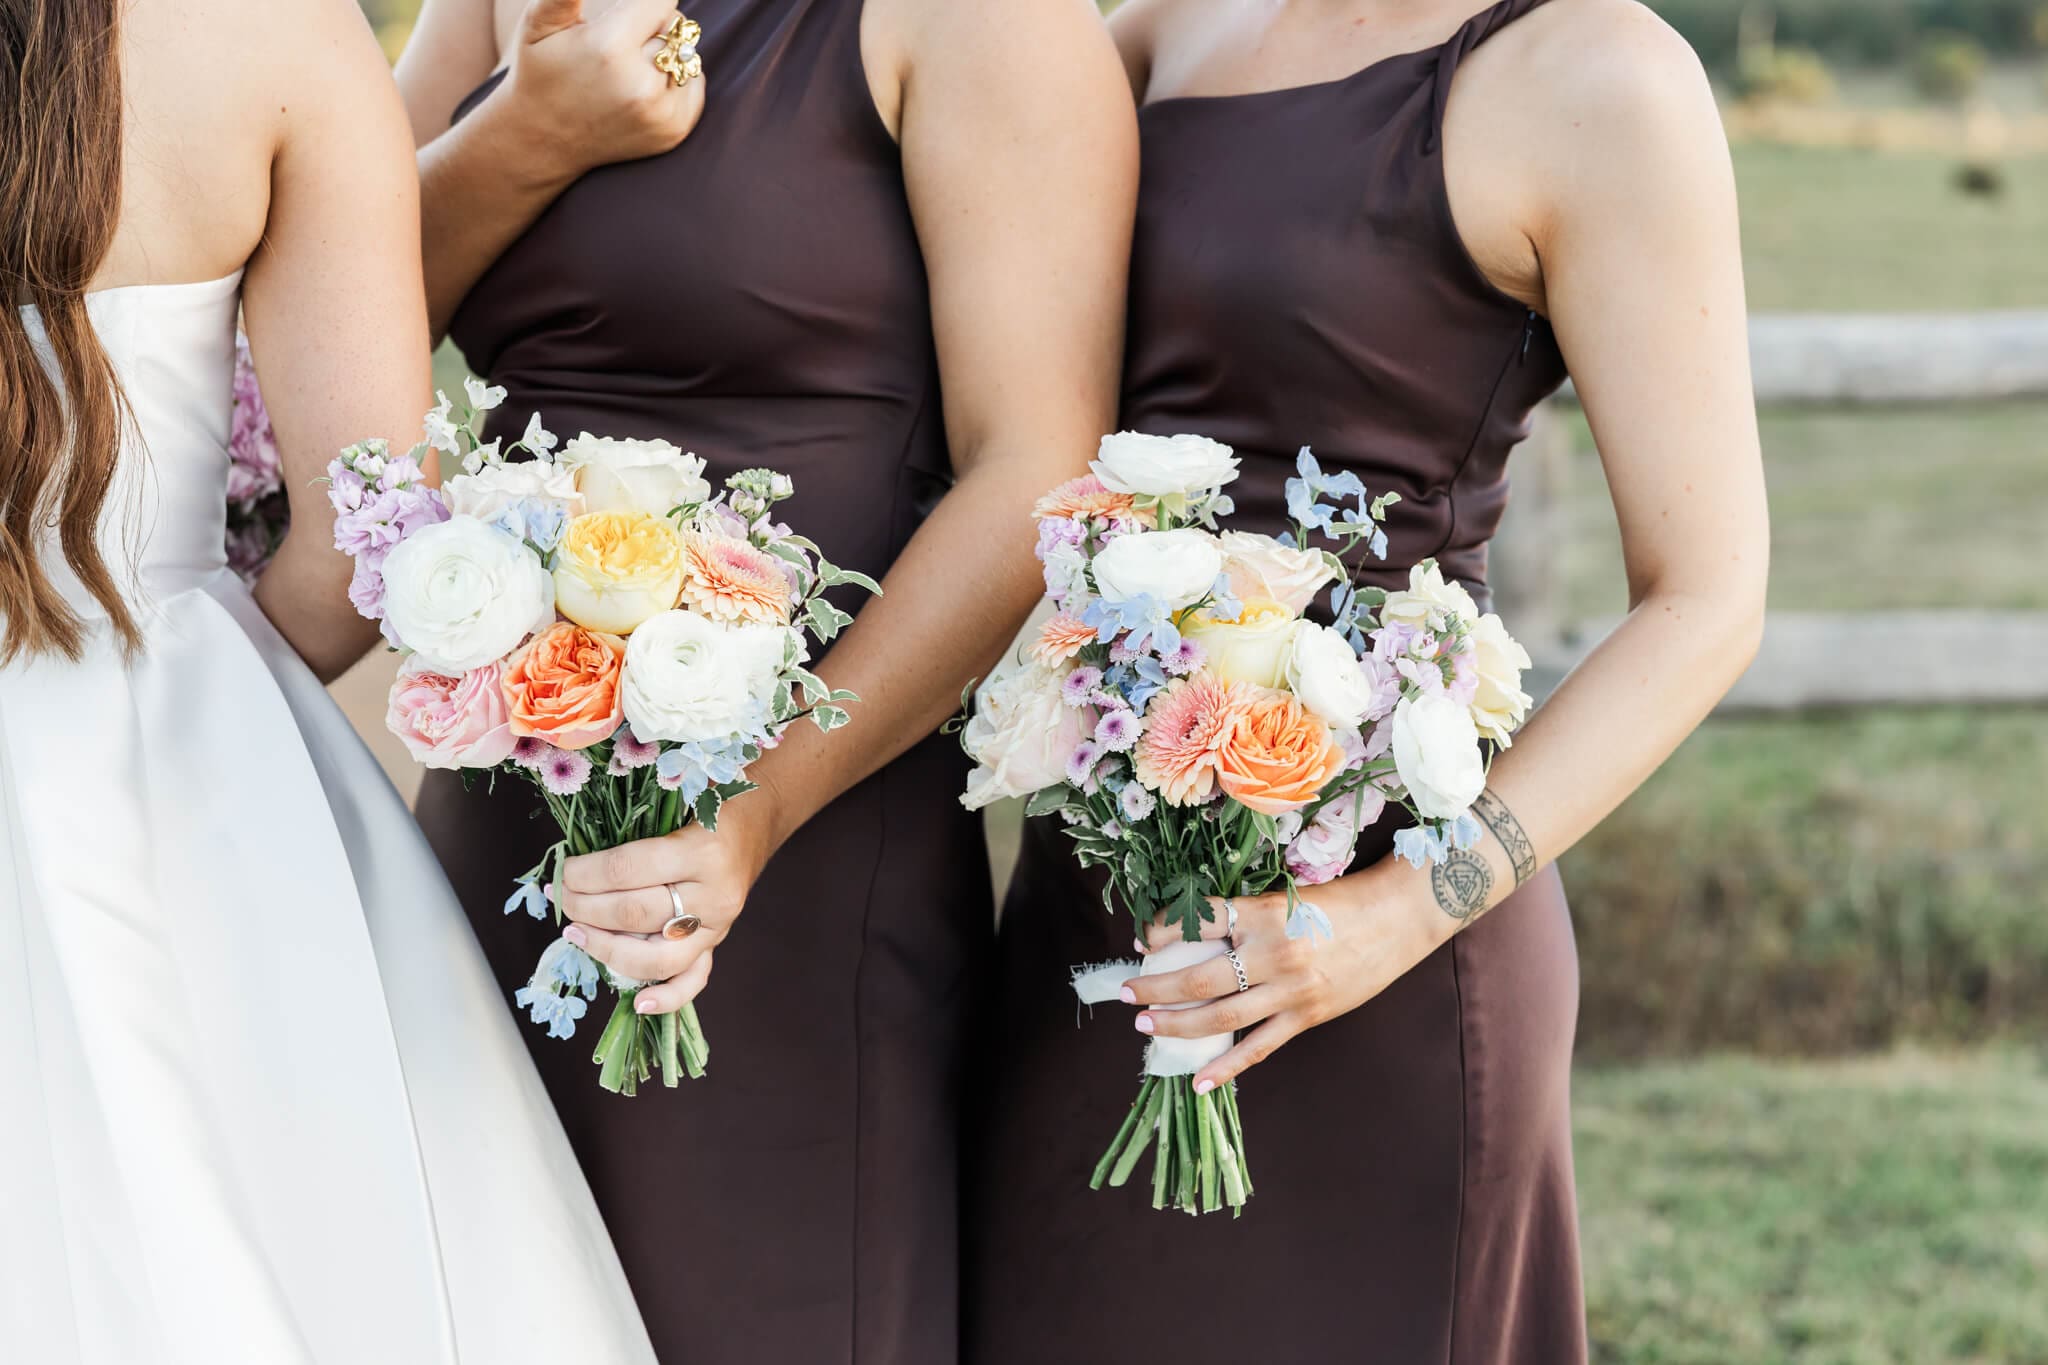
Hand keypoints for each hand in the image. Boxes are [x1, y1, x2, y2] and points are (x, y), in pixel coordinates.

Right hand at [494, 0, 706, 188]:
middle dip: (653, 27)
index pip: (662, 1)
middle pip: (676, 28)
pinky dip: (678, 79)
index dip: (644, 4)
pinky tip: (644, 87)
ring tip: (629, 68)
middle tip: (620, 46)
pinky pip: (695, 83)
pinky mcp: (674, 131)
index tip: (624, 17)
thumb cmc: (539, 70)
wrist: (543, 140)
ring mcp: (661, 113)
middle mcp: (641, 85)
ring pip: (687, 55)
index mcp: (609, 48)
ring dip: (666, 54)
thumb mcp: (539, 23)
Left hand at [555, 795, 777, 1014]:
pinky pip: (693, 981)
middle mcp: (714, 895)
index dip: (583, 874)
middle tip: (561, 895)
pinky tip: (637, 1004)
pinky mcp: (717, 943)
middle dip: (584, 907)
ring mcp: (718, 926)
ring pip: (654, 958)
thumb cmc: (713, 800)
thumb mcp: (676, 795)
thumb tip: (574, 858)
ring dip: (604, 949)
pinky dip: (665, 998)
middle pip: (633, 915)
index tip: (563, 870)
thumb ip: (633, 823)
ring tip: (575, 932)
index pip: (626, 871)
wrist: (761, 816)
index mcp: (702, 852)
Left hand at [1122, 861, 1453, 1092]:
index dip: (1163, 931)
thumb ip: (1246, 918)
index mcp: (1262, 912)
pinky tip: (1199, 1083)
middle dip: (1156, 987)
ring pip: (1220, 1017)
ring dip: (1177, 1024)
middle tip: (1127, 993)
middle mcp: (1272, 952)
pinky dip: (1227, 1069)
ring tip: (1146, 1026)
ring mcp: (1290, 990)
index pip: (1198, 921)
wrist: (1397, 918)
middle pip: (1198, 977)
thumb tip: (1196, 936)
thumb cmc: (1339, 902)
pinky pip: (1259, 1048)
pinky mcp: (1307, 1016)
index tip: (1142, 941)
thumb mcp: (1286, 897)